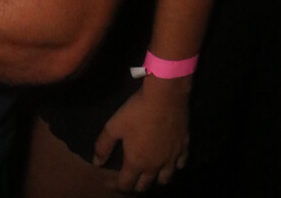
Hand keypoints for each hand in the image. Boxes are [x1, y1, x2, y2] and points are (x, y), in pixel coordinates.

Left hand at [94, 76, 190, 190]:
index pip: (125, 184)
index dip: (114, 185)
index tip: (108, 180)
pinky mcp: (184, 147)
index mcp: (136, 162)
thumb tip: (97, 163)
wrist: (165, 95)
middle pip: (144, 185)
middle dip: (134, 185)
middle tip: (129, 178)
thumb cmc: (137, 111)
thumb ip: (103, 146)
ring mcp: (171, 158)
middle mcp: (154, 166)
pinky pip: (181, 163)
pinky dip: (175, 165)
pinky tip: (171, 160)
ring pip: (165, 179)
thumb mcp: (114, 126)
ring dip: (156, 179)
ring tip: (151, 172)